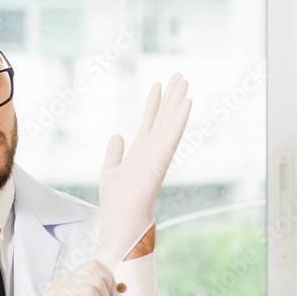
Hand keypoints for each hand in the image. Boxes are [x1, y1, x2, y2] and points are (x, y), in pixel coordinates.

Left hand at [96, 73, 191, 266]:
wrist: (120, 220)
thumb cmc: (115, 202)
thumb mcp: (109, 170)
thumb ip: (114, 153)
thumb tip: (117, 136)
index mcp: (140, 152)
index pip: (149, 122)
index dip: (154, 103)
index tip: (158, 85)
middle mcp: (152, 150)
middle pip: (164, 117)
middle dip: (171, 96)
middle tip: (179, 75)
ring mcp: (159, 154)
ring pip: (170, 122)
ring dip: (178, 101)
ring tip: (184, 81)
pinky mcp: (162, 159)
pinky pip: (173, 135)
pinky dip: (180, 118)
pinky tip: (187, 102)